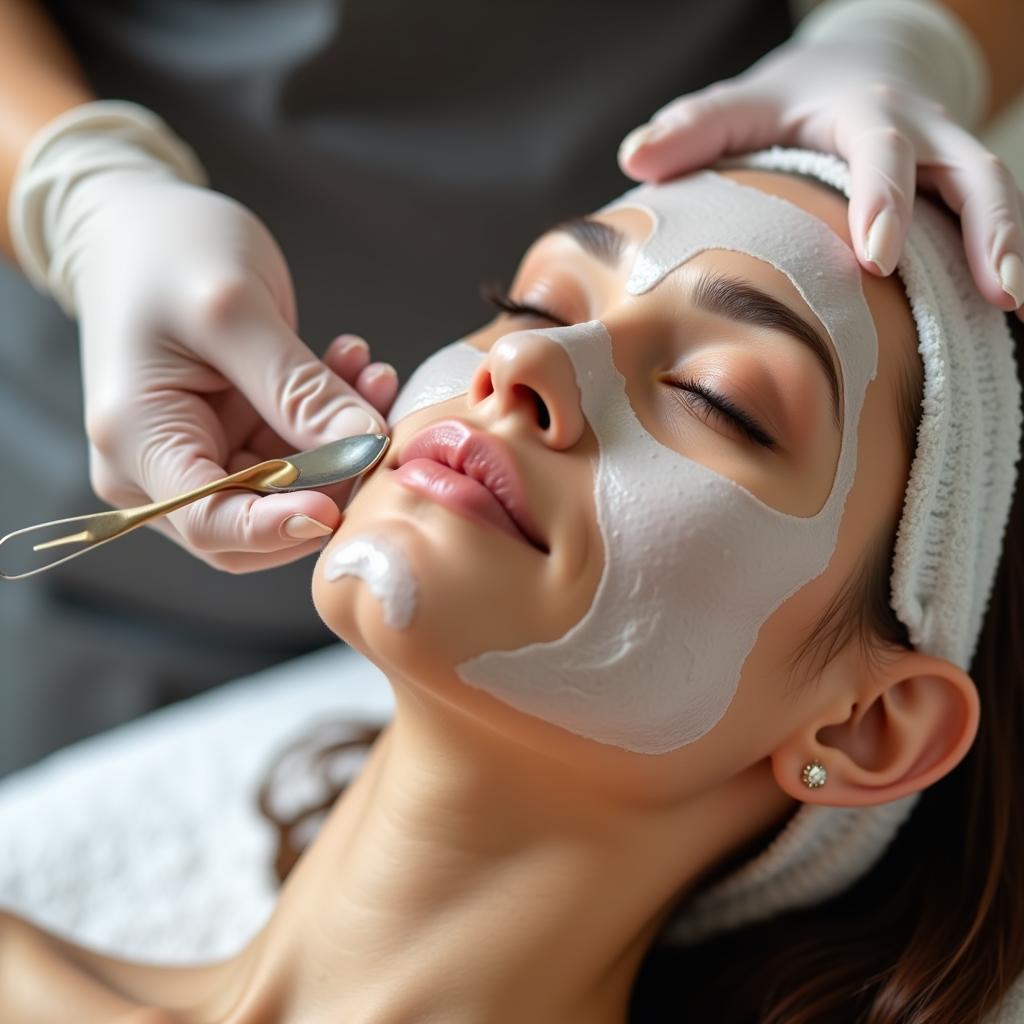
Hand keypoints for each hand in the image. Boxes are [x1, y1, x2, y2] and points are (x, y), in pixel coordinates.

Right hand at [70, 173, 396, 571]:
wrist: (138, 220)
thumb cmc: (167, 250)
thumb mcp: (233, 308)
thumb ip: (299, 388)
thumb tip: (366, 447)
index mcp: (138, 441)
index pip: (209, 523)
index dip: (279, 527)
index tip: (340, 505)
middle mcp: (160, 465)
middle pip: (256, 524)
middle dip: (326, 485)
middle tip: (377, 433)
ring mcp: (200, 453)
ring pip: (289, 490)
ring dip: (341, 445)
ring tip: (373, 377)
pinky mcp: (234, 436)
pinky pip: (298, 454)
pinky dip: (332, 421)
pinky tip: (355, 367)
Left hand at [618, 42, 1023, 320]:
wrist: (852, 71)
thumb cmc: (784, 103)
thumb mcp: (739, 104)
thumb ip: (692, 130)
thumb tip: (634, 158)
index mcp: (859, 113)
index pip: (881, 152)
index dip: (886, 200)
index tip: (877, 254)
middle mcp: (919, 130)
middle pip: (968, 170)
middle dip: (982, 228)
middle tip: (990, 289)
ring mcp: (947, 157)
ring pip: (996, 191)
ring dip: (1010, 246)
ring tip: (1013, 307)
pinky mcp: (958, 186)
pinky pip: (993, 217)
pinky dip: (1003, 256)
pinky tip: (1004, 315)